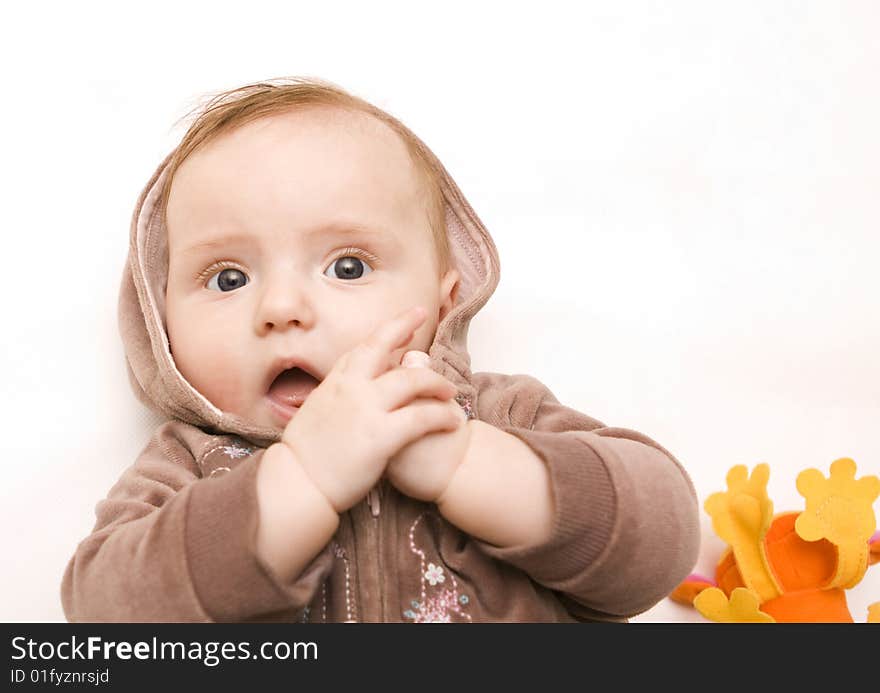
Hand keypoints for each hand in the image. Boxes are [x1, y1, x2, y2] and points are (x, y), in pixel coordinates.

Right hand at [280, 307, 462, 512]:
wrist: (297, 484)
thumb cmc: (303, 457)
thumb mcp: (316, 413)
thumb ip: (335, 398)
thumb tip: (343, 392)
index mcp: (334, 383)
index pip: (363, 349)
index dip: (387, 333)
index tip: (405, 325)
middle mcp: (350, 388)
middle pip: (383, 347)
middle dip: (405, 326)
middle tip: (424, 314)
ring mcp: (366, 409)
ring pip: (412, 380)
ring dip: (436, 382)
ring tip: (451, 391)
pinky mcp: (381, 436)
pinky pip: (422, 417)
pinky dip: (442, 415)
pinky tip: (452, 420)